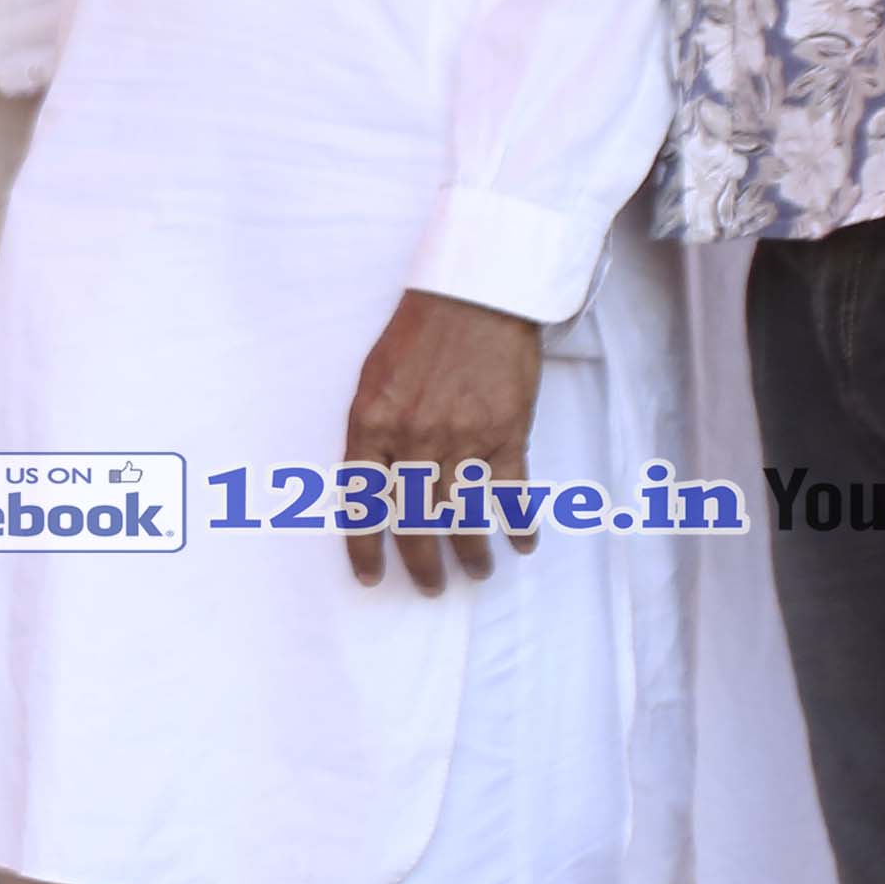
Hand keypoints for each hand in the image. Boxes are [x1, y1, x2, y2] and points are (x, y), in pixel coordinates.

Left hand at [336, 291, 545, 594]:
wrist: (474, 296)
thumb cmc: (418, 333)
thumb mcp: (372, 379)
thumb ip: (370, 431)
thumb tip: (370, 482)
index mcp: (371, 425)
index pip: (363, 505)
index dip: (366, 549)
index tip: (372, 578)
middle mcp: (414, 439)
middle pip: (415, 521)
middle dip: (423, 564)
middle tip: (430, 588)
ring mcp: (462, 439)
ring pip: (463, 516)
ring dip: (471, 553)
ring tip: (475, 573)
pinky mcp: (506, 432)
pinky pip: (511, 493)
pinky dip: (518, 522)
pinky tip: (521, 543)